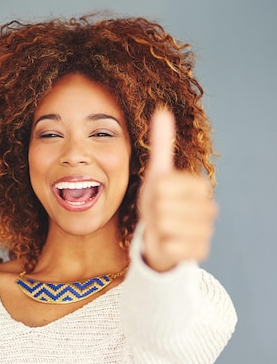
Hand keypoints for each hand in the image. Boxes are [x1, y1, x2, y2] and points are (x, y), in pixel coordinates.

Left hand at [138, 109, 217, 271]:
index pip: (163, 186)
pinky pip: (170, 246)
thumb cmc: (158, 203)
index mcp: (200, 186)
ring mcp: (207, 231)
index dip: (154, 193)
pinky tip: (169, 244)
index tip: (160, 198)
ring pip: (166, 226)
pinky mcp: (200, 252)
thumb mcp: (157, 174)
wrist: (159, 237)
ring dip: (158, 230)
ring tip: (164, 229)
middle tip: (160, 216)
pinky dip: (163, 246)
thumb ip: (162, 144)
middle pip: (162, 207)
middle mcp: (209, 208)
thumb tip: (162, 110)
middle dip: (154, 213)